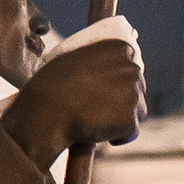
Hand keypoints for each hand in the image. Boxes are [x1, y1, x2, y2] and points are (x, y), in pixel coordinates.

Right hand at [6, 26, 145, 163]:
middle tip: (94, 107)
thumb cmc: (52, 86)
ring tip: (94, 119)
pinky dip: (117, 136)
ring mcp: (133, 94)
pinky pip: (131, 132)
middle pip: (137, 88)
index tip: (101, 89)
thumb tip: (117, 50)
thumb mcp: (73, 57)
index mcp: (118, 48)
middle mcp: (131, 68)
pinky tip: (97, 131)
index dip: (117, 81)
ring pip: (137, 110)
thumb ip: (97, 56)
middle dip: (121, 99)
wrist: (46, 113)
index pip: (130, 66)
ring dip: (120, 117)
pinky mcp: (131, 120)